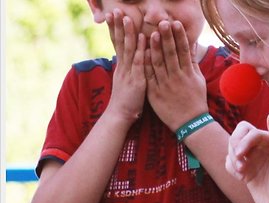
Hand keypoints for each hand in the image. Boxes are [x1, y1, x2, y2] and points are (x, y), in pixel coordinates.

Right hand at [105, 9, 145, 123]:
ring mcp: (129, 73)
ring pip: (128, 50)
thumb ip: (128, 68)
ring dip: (128, 33)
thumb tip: (130, 58)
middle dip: (118, 25)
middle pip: (120, 42)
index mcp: (121, 66)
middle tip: (115, 10)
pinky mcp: (137, 81)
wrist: (120, 115)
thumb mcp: (125, 80)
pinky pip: (140, 63)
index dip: (115, 28)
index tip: (113, 14)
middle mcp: (123, 67)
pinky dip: (142, 50)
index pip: (117, 43)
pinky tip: (144, 39)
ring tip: (128, 18)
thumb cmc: (126, 100)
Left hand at [145, 20, 207, 131]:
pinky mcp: (155, 94)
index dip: (179, 36)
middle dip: (166, 38)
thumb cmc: (196, 100)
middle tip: (162, 23)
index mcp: (188, 73)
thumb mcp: (198, 80)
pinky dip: (146, 65)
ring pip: (158, 64)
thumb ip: (193, 62)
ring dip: (155, 48)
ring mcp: (165, 86)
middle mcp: (177, 77)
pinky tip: (142, 54)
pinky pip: (149, 77)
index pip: (184, 51)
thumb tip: (192, 45)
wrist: (190, 123)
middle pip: (171, 54)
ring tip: (151, 34)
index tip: (176, 24)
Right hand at [226, 113, 268, 202]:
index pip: (249, 131)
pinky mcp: (245, 171)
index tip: (241, 156)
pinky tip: (241, 179)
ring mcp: (251, 159)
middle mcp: (260, 147)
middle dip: (234, 147)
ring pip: (231, 148)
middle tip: (239, 161)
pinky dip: (231, 168)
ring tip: (241, 173)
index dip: (243, 141)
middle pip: (237, 135)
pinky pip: (229, 162)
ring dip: (232, 159)